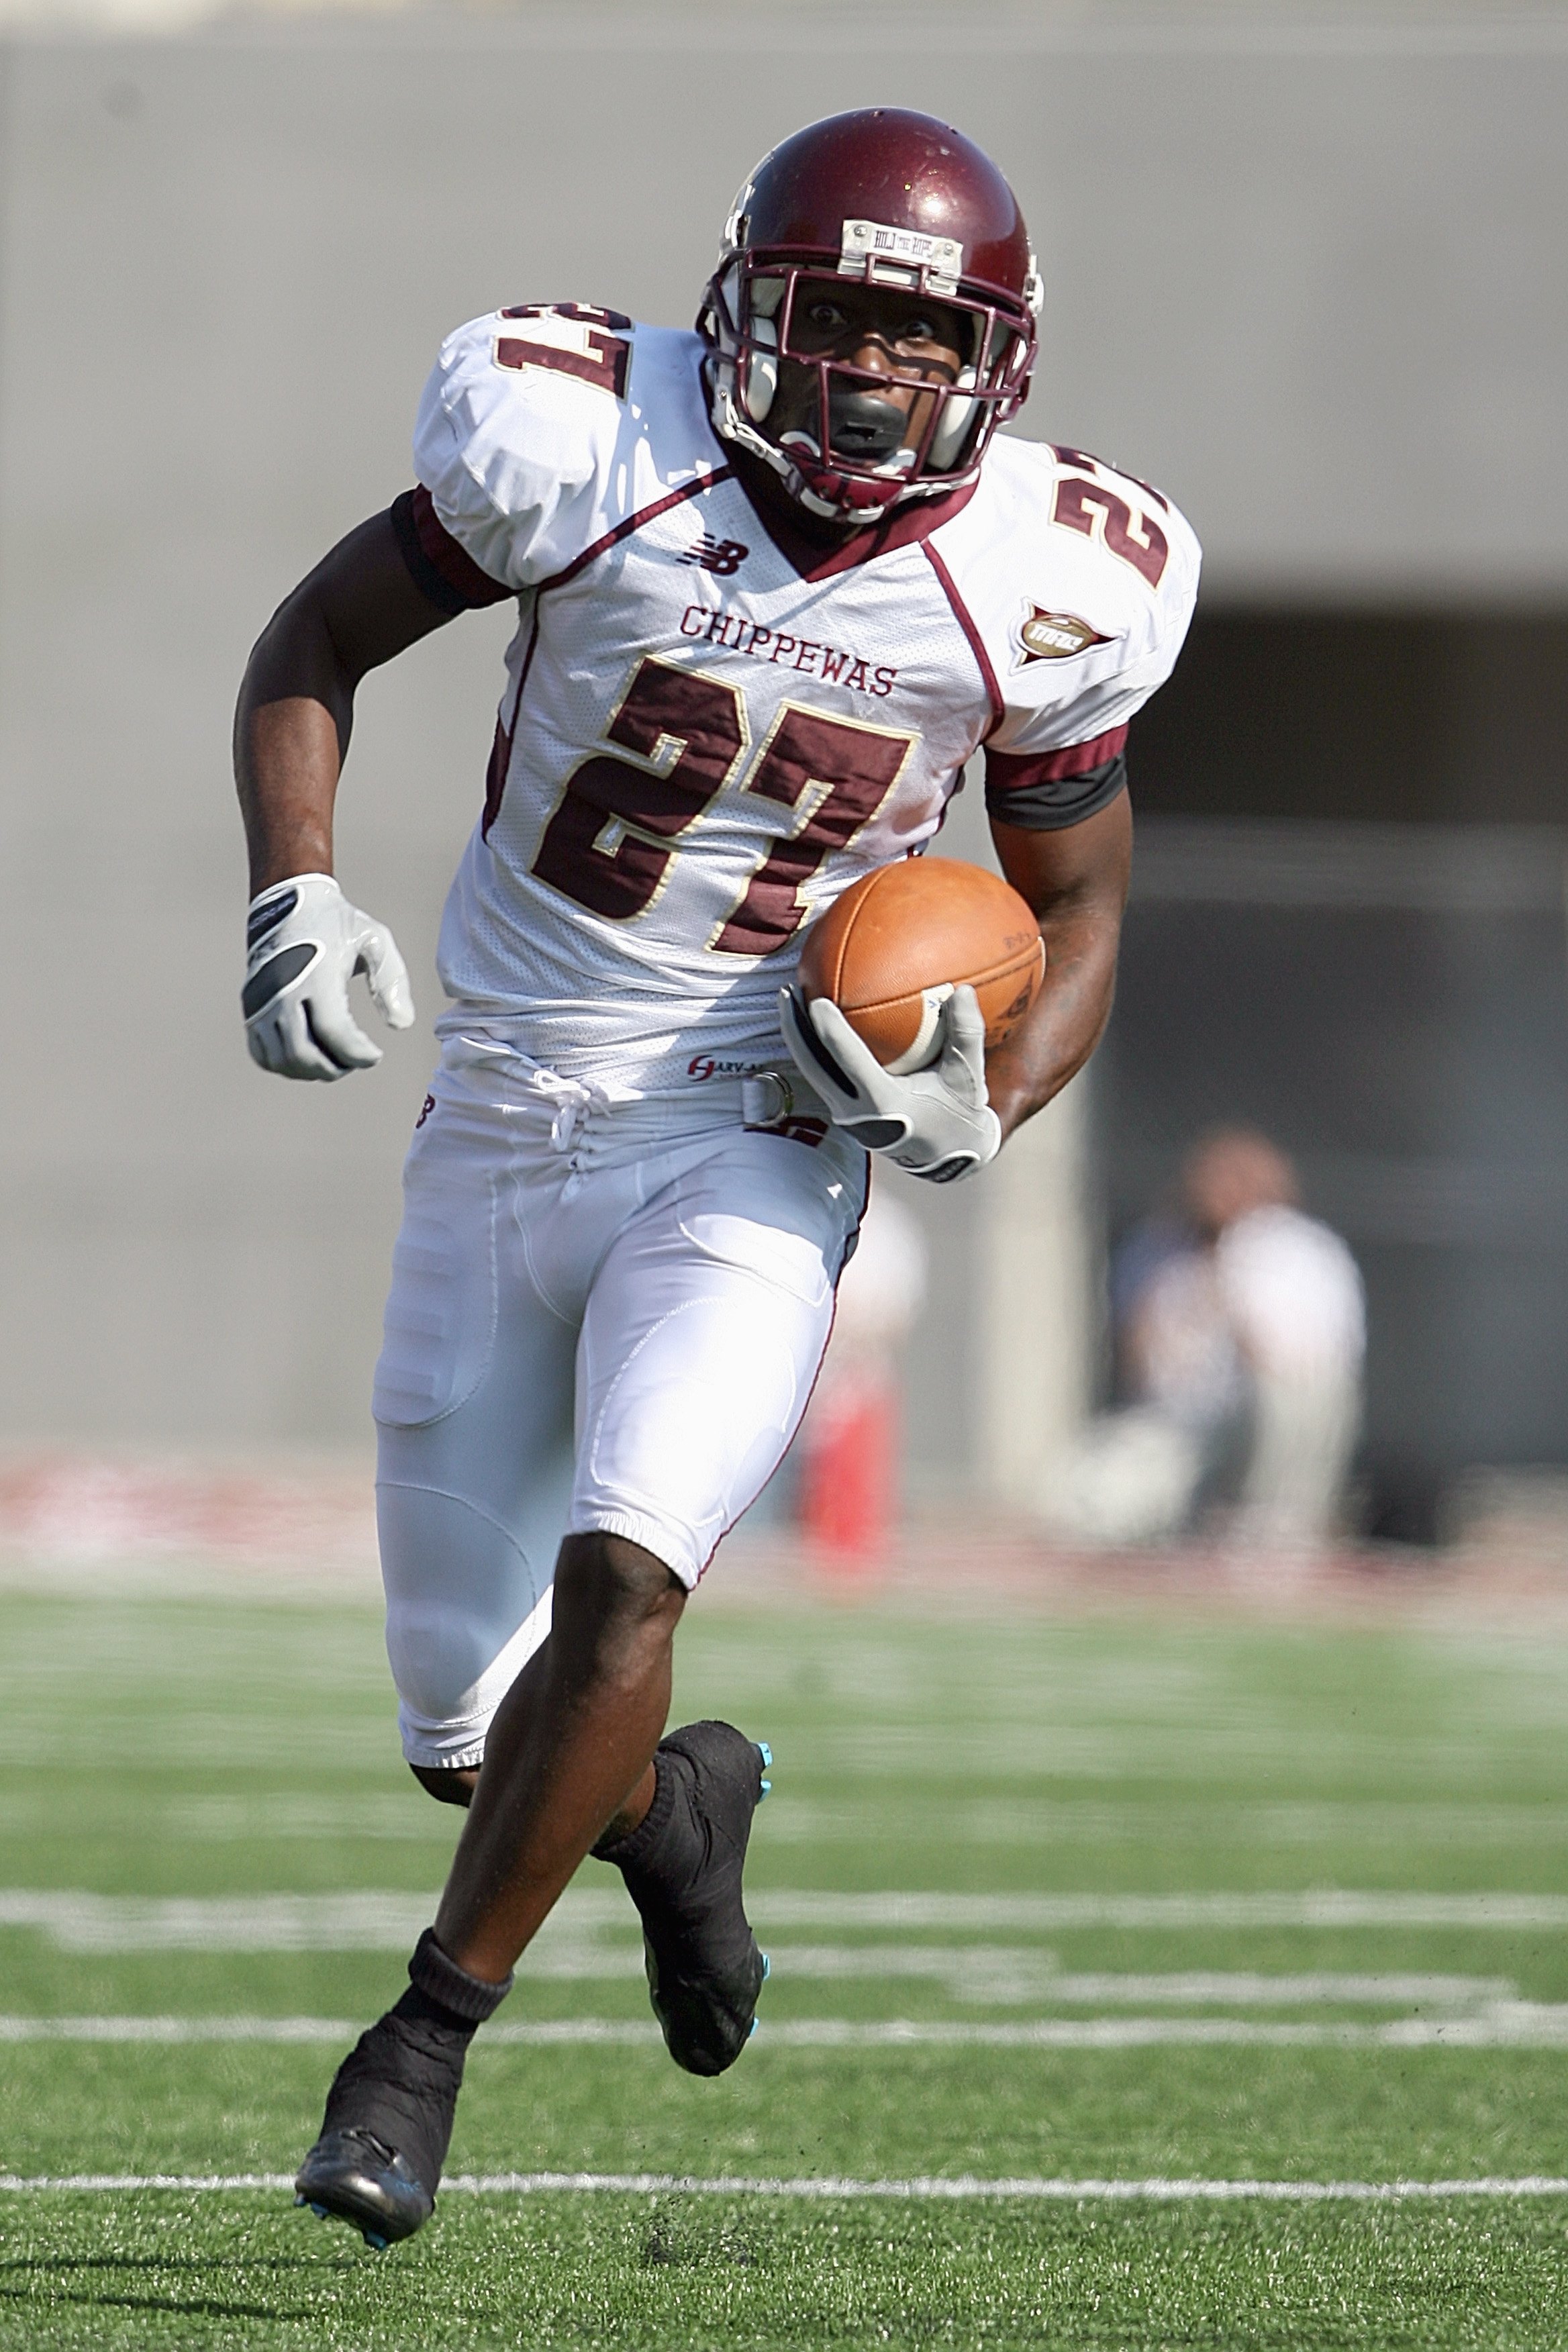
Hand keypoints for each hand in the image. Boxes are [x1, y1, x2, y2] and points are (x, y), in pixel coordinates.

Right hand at [243, 873, 413, 1079]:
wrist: (288, 900)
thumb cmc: (338, 922)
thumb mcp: (375, 940)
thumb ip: (391, 981)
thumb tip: (403, 1025)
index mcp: (316, 974)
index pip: (334, 1032)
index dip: (358, 1054)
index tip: (376, 1055)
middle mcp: (282, 990)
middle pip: (303, 1054)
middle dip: (335, 1068)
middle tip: (355, 1061)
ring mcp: (261, 1000)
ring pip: (281, 1060)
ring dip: (311, 1071)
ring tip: (335, 1059)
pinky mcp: (251, 1005)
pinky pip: (261, 1052)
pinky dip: (286, 1065)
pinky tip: (311, 1055)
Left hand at [779, 984, 1001, 1183]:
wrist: (949, 1157)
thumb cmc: (959, 1113)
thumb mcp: (969, 1076)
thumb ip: (966, 1034)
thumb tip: (964, 990)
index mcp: (885, 1104)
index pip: (848, 1062)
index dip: (829, 1030)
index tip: (815, 1000)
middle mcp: (858, 1113)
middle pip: (813, 1067)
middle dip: (795, 1029)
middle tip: (786, 993)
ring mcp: (847, 1117)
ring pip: (811, 1073)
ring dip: (797, 1038)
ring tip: (789, 1003)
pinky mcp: (845, 1116)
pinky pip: (821, 1077)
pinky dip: (813, 1050)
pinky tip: (810, 1024)